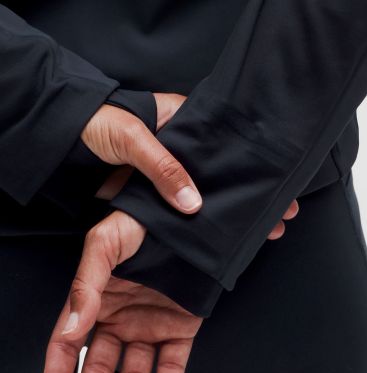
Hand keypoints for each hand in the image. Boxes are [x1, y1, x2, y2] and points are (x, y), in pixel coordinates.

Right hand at [41, 211, 202, 372]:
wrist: (192, 221)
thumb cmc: (142, 224)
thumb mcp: (105, 245)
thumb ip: (85, 285)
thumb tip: (71, 328)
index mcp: (95, 301)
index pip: (68, 345)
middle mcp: (120, 319)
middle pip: (100, 368)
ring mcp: (150, 326)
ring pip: (136, 372)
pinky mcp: (181, 329)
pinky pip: (173, 363)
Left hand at [91, 91, 299, 237]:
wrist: (62, 142)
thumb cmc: (98, 124)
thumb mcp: (134, 137)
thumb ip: (164, 167)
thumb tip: (194, 203)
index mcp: (185, 122)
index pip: (229, 145)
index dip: (254, 165)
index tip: (278, 183)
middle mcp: (184, 149)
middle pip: (226, 174)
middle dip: (253, 194)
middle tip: (282, 213)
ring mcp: (171, 173)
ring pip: (208, 194)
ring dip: (232, 212)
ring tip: (264, 230)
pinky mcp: (156, 193)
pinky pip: (184, 208)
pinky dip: (202, 222)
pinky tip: (224, 235)